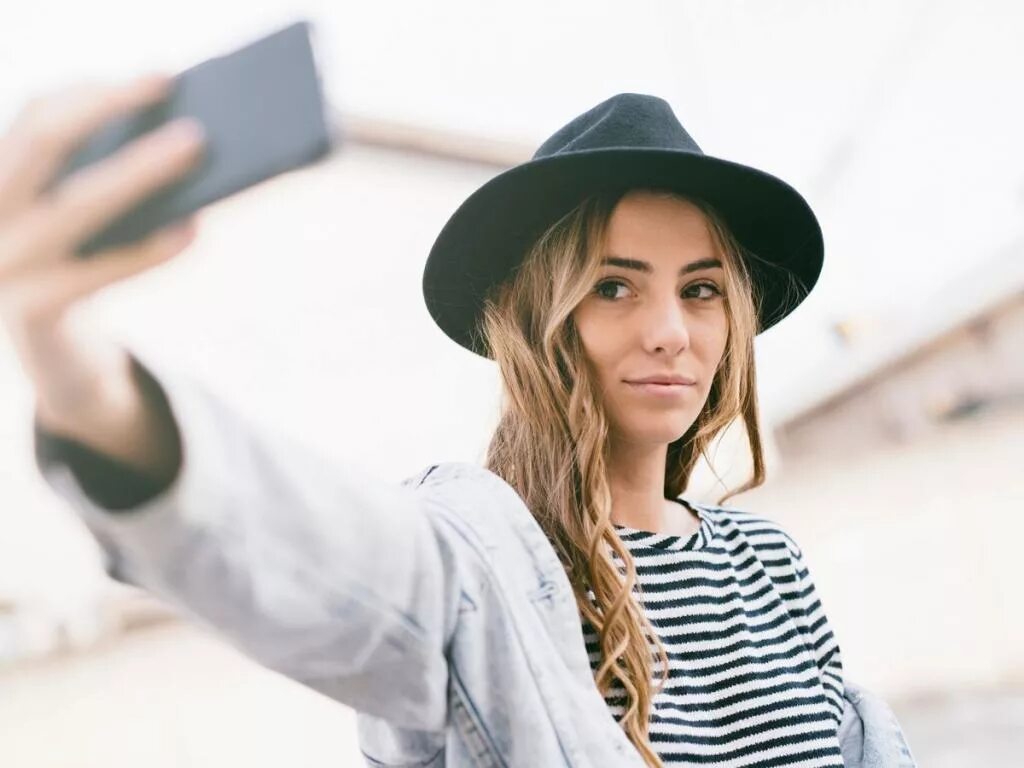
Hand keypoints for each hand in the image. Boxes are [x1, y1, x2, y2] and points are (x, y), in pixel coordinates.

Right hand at [0, 72, 204, 469]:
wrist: (60, 364)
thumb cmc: (86, 274)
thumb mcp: (91, 226)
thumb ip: (113, 184)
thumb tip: (186, 141)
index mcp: (1, 184)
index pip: (35, 116)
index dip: (90, 91)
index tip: (155, 77)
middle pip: (45, 141)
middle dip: (107, 105)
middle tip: (168, 80)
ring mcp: (5, 265)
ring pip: (77, 204)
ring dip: (139, 169)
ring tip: (195, 144)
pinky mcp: (32, 312)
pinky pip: (98, 273)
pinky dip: (148, 252)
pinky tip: (193, 231)